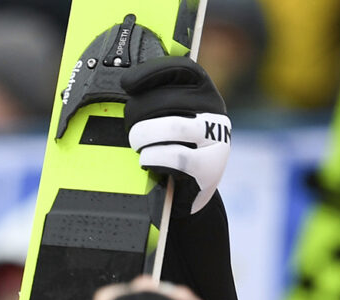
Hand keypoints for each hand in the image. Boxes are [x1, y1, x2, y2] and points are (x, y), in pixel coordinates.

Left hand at [123, 55, 230, 213]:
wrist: (190, 190)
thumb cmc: (173, 147)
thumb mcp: (169, 117)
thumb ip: (155, 98)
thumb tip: (124, 84)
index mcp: (203, 91)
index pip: (181, 69)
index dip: (151, 72)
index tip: (127, 84)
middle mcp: (213, 110)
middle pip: (165, 100)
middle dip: (136, 115)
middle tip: (131, 131)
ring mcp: (215, 138)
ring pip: (169, 127)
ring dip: (143, 137)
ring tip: (139, 146)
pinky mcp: (209, 166)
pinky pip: (173, 157)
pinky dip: (153, 158)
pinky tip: (148, 161)